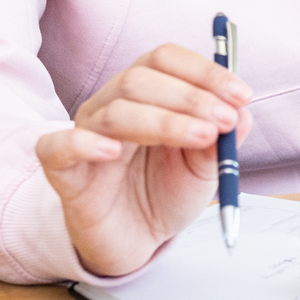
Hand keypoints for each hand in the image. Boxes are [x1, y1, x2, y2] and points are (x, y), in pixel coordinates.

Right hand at [35, 43, 252, 277]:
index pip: (165, 59)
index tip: (240, 95)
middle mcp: (112, 103)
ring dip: (164, 121)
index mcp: (146, 91)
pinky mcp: (62, 170)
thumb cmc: (166, 191)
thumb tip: (242, 110)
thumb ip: (222, 136)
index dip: (204, 72)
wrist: (137, 240)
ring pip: (116, 111)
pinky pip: (57, 146)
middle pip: (140, 79)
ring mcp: (84, 133)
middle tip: (223, 122)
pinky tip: (112, 152)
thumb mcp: (206, 164)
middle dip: (190, 98)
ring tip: (200, 138)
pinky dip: (84, 143)